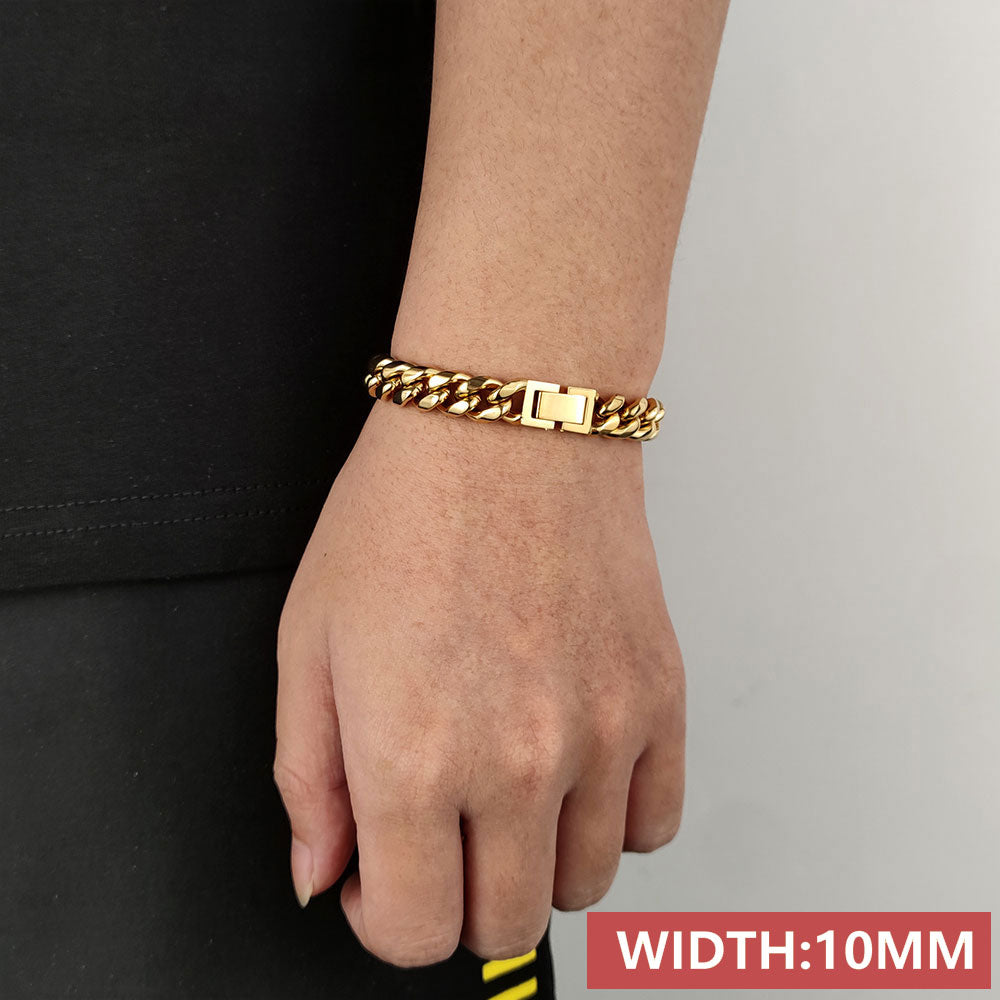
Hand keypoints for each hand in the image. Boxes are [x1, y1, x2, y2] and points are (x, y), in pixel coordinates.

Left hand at [273, 399, 684, 965]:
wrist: (509, 423)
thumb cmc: (406, 511)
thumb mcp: (309, 642)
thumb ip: (308, 778)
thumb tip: (323, 871)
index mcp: (412, 758)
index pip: (414, 931)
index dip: (387, 918)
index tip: (383, 876)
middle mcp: (515, 765)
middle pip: (503, 924)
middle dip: (458, 897)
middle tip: (442, 834)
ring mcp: (601, 736)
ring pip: (582, 883)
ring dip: (535, 860)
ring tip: (507, 791)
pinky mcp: (659, 700)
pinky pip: (656, 822)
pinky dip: (614, 820)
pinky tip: (575, 770)